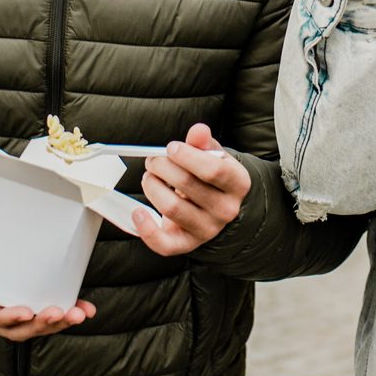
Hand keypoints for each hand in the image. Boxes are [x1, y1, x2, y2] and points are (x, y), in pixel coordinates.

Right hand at [0, 226, 96, 341]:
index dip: (8, 318)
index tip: (27, 312)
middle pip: (18, 329)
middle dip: (41, 324)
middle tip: (61, 312)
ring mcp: (9, 312)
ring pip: (35, 326)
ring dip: (58, 323)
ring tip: (78, 314)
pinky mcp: (26, 304)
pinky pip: (45, 314)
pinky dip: (66, 313)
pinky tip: (85, 309)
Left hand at [132, 124, 252, 255]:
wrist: (215, 208)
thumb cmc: (212, 178)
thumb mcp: (213, 157)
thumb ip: (204, 143)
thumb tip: (198, 131)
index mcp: (238, 184)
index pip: (214, 169)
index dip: (187, 156)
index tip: (171, 148)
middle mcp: (226, 210)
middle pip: (187, 185)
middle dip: (162, 166)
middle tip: (153, 160)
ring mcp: (207, 230)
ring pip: (172, 208)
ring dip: (152, 187)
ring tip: (149, 177)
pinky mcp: (186, 244)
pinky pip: (163, 244)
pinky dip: (145, 228)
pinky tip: (137, 212)